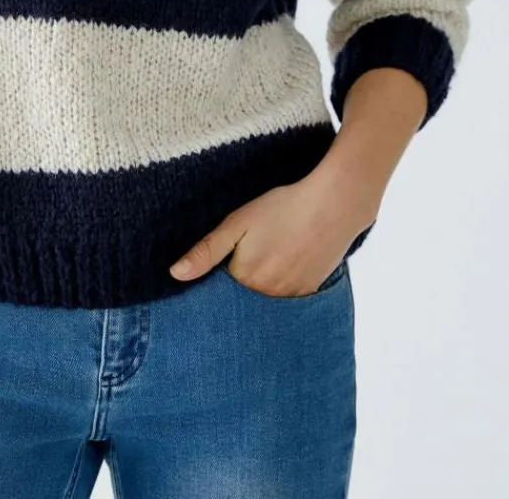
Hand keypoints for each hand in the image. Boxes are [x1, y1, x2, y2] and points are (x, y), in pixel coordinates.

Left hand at [168, 168, 374, 296]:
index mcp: (245, 280)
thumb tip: (175, 275)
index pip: (219, 295)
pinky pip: (288, 304)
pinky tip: (285, 266)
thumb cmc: (282, 208)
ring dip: (259, 293)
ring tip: (267, 262)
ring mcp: (292, 299)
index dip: (215, 282)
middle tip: (249, 259)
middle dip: (236, 292)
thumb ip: (206, 251)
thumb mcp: (237, 223)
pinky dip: (281, 291)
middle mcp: (268, 297)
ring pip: (265, 303)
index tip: (219, 269)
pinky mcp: (311, 294)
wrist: (333, 205)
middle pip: (242, 303)